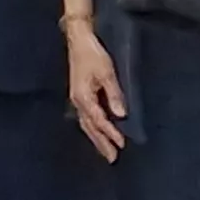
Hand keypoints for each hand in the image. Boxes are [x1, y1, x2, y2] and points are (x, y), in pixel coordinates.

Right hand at [66, 21, 126, 162]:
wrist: (78, 40)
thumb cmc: (92, 54)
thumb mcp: (106, 72)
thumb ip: (114, 94)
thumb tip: (120, 114)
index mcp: (84, 97)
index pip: (99, 120)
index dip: (111, 133)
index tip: (121, 144)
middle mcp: (78, 101)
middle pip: (90, 127)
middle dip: (101, 143)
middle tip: (112, 158)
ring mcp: (77, 99)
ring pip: (86, 124)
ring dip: (96, 138)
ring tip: (105, 151)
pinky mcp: (79, 95)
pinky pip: (85, 117)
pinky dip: (92, 128)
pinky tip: (97, 131)